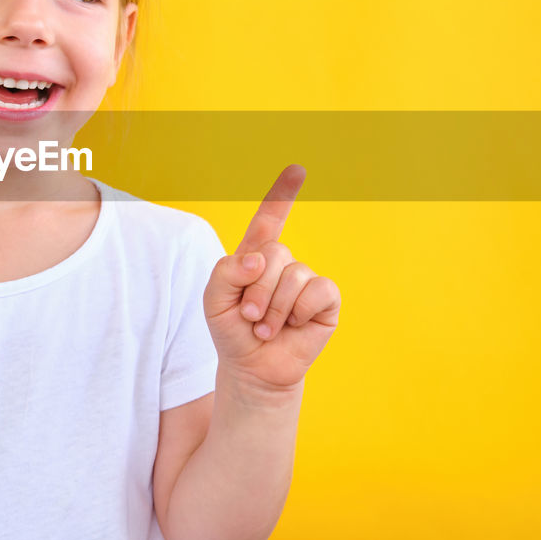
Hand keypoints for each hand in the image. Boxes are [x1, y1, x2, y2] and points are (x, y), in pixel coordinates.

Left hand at [202, 165, 340, 391]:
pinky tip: (295, 326)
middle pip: (274, 251)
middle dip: (257, 289)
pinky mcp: (326, 300)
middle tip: (249, 317)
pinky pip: (319, 290)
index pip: (269, 220)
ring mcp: (306, 280)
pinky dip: (300, 310)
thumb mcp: (214, 301)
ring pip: (295, 274)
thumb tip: (260, 258)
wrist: (252, 370)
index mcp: (254, 257)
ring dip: (275, 308)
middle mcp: (282, 264)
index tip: (297, 170)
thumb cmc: (232, 333)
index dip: (282, 195)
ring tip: (266, 328)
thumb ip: (227, 272)